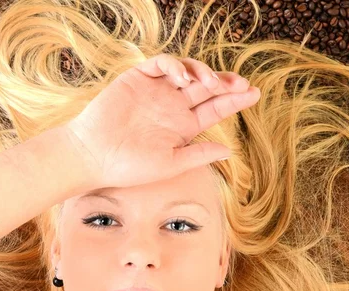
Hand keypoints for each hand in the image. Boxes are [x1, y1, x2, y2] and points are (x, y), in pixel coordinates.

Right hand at [63, 52, 260, 189]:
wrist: (94, 156)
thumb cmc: (129, 166)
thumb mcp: (170, 164)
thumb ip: (198, 155)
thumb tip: (229, 151)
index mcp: (184, 127)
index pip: (215, 109)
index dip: (235, 100)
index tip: (254, 94)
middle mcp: (173, 106)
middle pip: (207, 87)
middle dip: (226, 83)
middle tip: (241, 84)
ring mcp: (157, 91)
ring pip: (188, 72)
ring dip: (203, 73)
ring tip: (211, 84)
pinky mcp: (139, 78)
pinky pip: (162, 64)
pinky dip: (174, 66)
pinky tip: (181, 80)